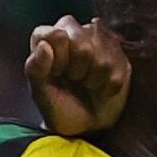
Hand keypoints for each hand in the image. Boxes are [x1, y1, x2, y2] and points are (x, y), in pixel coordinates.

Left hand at [26, 19, 131, 137]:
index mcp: (50, 36)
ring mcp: (101, 40)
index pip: (56, 34)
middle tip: (73, 79)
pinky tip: (101, 88)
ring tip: (86, 83)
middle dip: (77, 71)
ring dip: (93, 80)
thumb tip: (44, 46)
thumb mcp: (40, 93)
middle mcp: (76, 31)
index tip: (56, 73)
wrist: (84, 126)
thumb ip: (35, 69)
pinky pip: (117, 70)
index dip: (58, 58)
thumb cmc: (59, 106)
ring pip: (101, 59)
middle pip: (82, 45)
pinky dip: (107, 87)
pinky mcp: (120, 54)